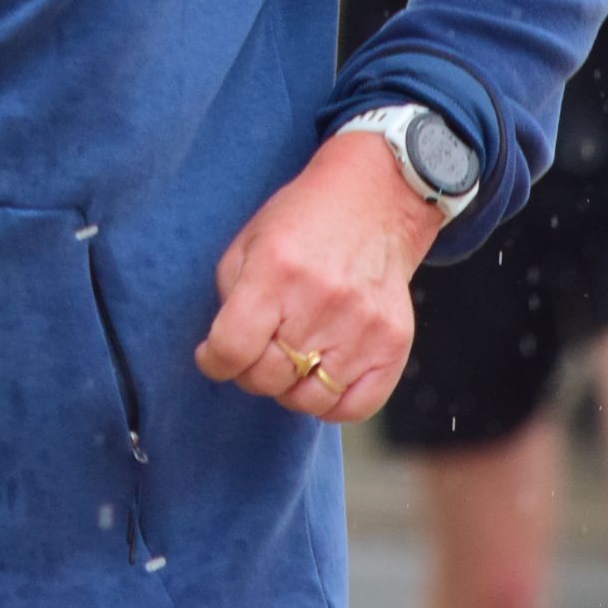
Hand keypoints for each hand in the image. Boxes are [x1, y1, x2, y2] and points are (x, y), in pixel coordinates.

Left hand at [193, 132, 443, 423]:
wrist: (376, 200)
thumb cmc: (303, 222)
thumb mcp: (249, 242)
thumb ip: (230, 299)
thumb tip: (222, 354)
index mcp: (275, 271)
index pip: (231, 348)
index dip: (213, 361)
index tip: (214, 356)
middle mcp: (319, 301)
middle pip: (267, 379)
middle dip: (251, 372)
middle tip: (258, 352)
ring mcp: (361, 327)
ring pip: (308, 401)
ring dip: (291, 389)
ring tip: (292, 361)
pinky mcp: (393, 344)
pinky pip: (356, 407)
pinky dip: (333, 403)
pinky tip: (324, 375)